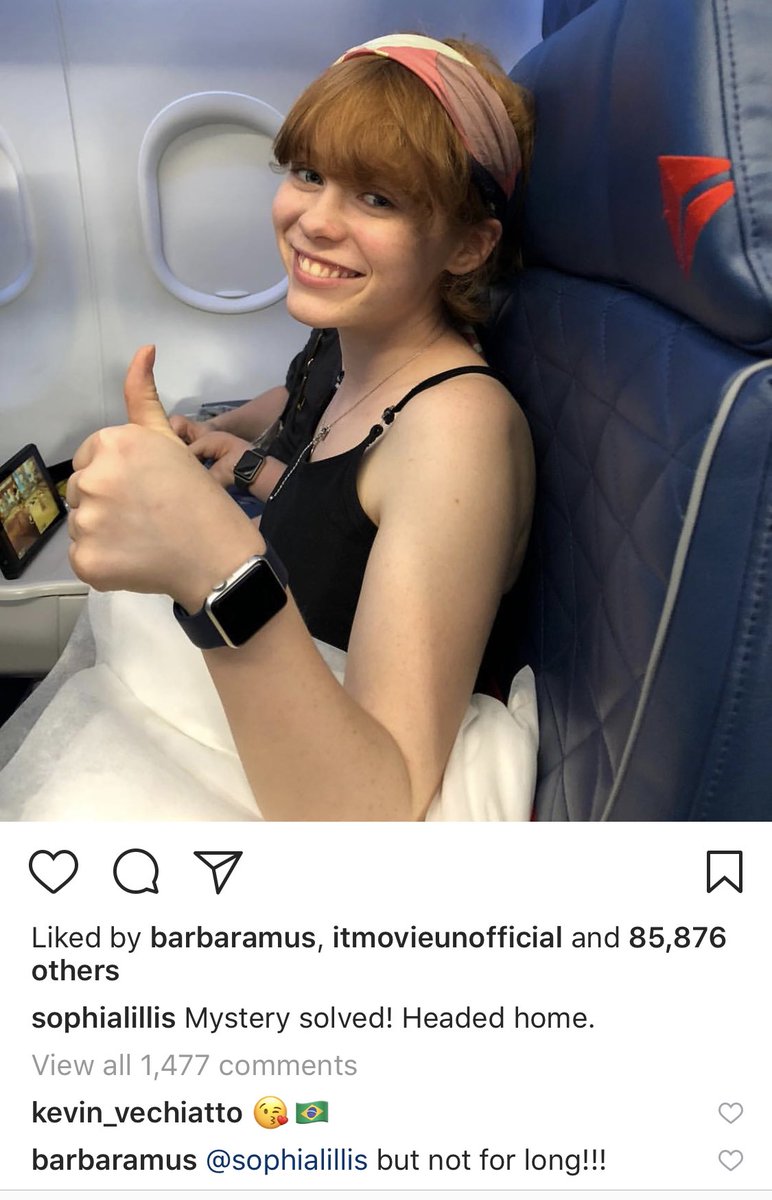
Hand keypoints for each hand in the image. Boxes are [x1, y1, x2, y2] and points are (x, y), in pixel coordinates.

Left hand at [66, 346, 259, 607]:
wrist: (218, 556)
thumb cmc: (198, 497)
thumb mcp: (169, 440)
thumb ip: (144, 396)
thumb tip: (144, 347)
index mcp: (111, 445)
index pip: (90, 460)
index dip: (118, 475)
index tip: (146, 489)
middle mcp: (93, 479)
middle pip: (82, 490)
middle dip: (107, 500)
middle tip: (147, 514)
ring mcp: (87, 523)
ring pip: (81, 523)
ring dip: (103, 531)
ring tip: (142, 538)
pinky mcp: (86, 559)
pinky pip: (81, 556)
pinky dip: (103, 561)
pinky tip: (133, 560)